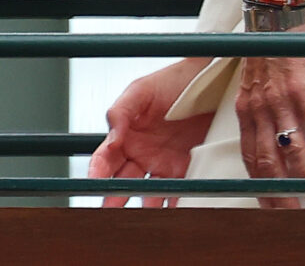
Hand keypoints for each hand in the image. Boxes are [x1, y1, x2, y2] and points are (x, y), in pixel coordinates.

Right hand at [88, 57, 214, 207]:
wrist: (210, 81)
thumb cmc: (172, 81)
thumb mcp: (142, 90)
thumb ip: (121, 111)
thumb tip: (110, 134)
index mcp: (126, 135)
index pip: (106, 158)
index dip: (98, 171)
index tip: (94, 182)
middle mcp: (143, 154)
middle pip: (123, 182)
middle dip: (113, 198)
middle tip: (108, 212)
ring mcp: (165, 165)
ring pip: (149, 193)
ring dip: (144, 208)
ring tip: (140, 221)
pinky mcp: (188, 171)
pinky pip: (179, 193)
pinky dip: (174, 205)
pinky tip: (172, 216)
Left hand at [235, 51, 304, 208]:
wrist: (272, 15)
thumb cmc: (266, 49)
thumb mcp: (252, 83)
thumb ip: (256, 109)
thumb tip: (269, 135)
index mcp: (245, 110)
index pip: (250, 158)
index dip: (260, 185)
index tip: (270, 206)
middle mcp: (258, 109)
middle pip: (268, 162)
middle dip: (282, 192)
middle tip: (295, 214)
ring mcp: (278, 99)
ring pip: (292, 148)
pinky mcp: (301, 87)